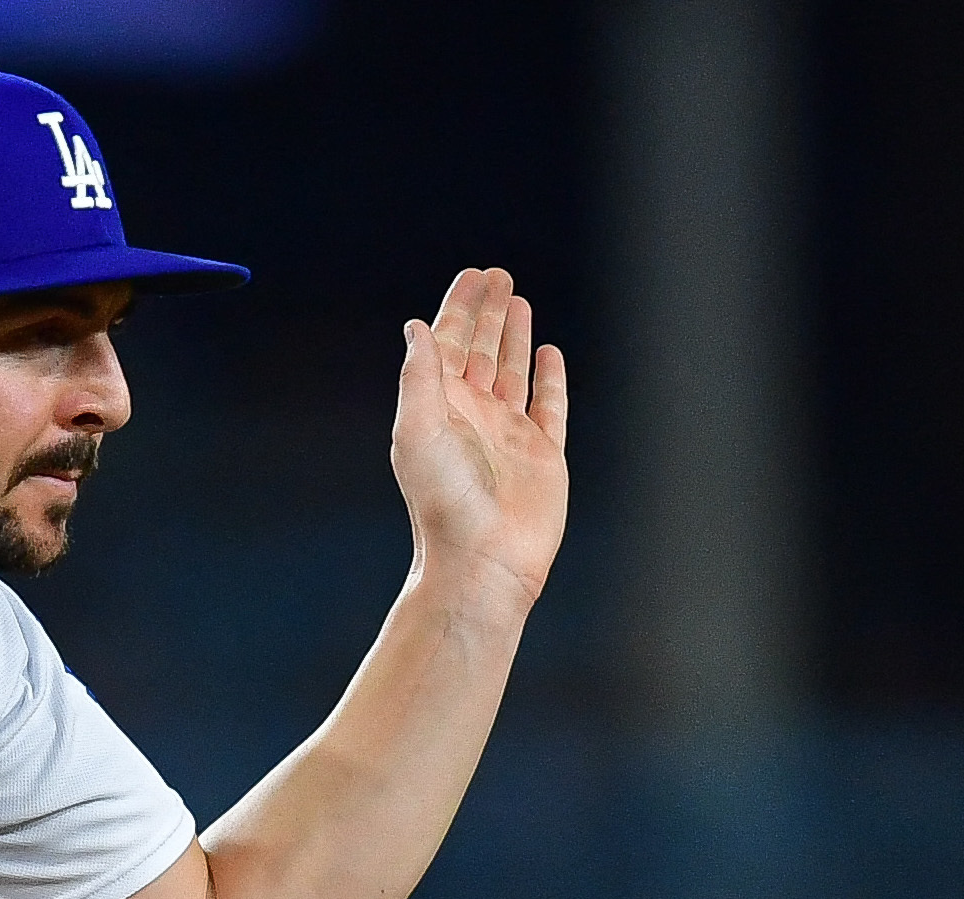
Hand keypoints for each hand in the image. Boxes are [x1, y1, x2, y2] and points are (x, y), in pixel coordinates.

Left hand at [390, 266, 570, 611]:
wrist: (483, 559)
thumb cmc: (444, 502)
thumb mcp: (418, 431)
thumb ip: (419, 377)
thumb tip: (414, 326)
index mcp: (440, 409)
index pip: (447, 344)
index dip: (458, 308)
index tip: (472, 275)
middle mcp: (472, 417)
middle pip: (479, 349)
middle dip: (487, 312)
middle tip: (497, 274)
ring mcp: (508, 435)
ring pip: (511, 371)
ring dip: (513, 336)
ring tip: (517, 300)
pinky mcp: (542, 455)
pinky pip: (548, 406)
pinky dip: (548, 378)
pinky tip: (548, 353)